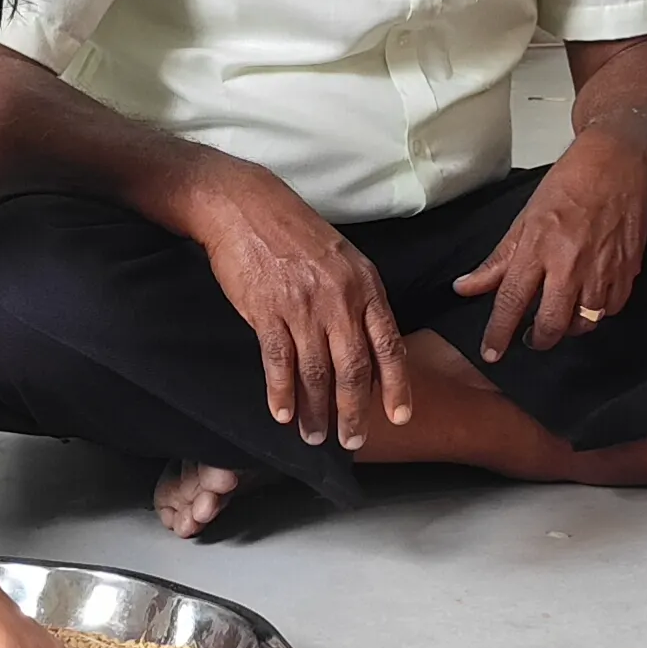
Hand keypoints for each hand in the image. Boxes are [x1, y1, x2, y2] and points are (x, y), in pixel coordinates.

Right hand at [191, 161, 412, 450]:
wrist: (247, 206)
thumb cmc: (297, 233)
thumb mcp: (344, 260)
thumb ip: (359, 303)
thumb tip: (370, 349)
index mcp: (365, 286)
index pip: (389, 345)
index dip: (396, 385)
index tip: (399, 416)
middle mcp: (339, 299)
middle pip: (353, 369)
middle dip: (354, 411)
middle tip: (352, 440)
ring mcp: (302, 306)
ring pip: (315, 372)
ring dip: (315, 411)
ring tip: (314, 436)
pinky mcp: (266, 310)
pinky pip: (278, 361)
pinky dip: (281, 392)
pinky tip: (282, 414)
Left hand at [453, 135, 646, 358]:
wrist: (616, 166)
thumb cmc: (567, 187)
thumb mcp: (524, 220)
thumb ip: (498, 261)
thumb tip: (465, 288)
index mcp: (538, 249)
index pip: (511, 301)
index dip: (498, 333)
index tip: (492, 353)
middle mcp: (570, 265)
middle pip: (552, 324)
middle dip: (539, 339)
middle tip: (533, 337)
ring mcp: (602, 270)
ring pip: (584, 323)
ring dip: (569, 327)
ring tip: (562, 315)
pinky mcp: (628, 271)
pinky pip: (612, 309)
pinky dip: (598, 312)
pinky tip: (589, 300)